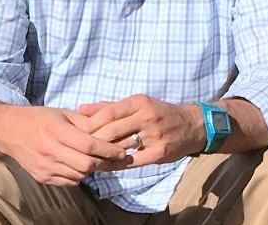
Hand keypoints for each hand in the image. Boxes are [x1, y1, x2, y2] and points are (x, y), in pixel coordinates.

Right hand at [0, 106, 130, 185]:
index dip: (108, 149)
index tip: (121, 151)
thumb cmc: (39, 119)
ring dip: (92, 170)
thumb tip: (112, 130)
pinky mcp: (41, 177)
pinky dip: (79, 175)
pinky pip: (69, 181)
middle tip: (115, 159)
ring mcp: (44, 166)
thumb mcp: (63, 113)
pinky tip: (79, 165)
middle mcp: (49, 150)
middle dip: (104, 162)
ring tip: (98, 160)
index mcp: (56, 130)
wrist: (9, 131)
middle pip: (86, 164)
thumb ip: (86, 122)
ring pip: (79, 175)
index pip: (89, 145)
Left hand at [78, 94, 203, 166]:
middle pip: (112, 130)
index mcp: (138, 102)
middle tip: (78, 147)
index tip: (76, 131)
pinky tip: (105, 166)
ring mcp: (153, 135)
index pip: (108, 112)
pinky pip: (132, 161)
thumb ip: (109, 106)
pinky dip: (116, 164)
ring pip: (121, 145)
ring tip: (88, 157)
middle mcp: (146, 117)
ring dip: (102, 153)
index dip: (90, 123)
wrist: (191, 125)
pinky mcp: (158, 152)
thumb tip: (81, 109)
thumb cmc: (158, 113)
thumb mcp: (137, 104)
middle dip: (93, 140)